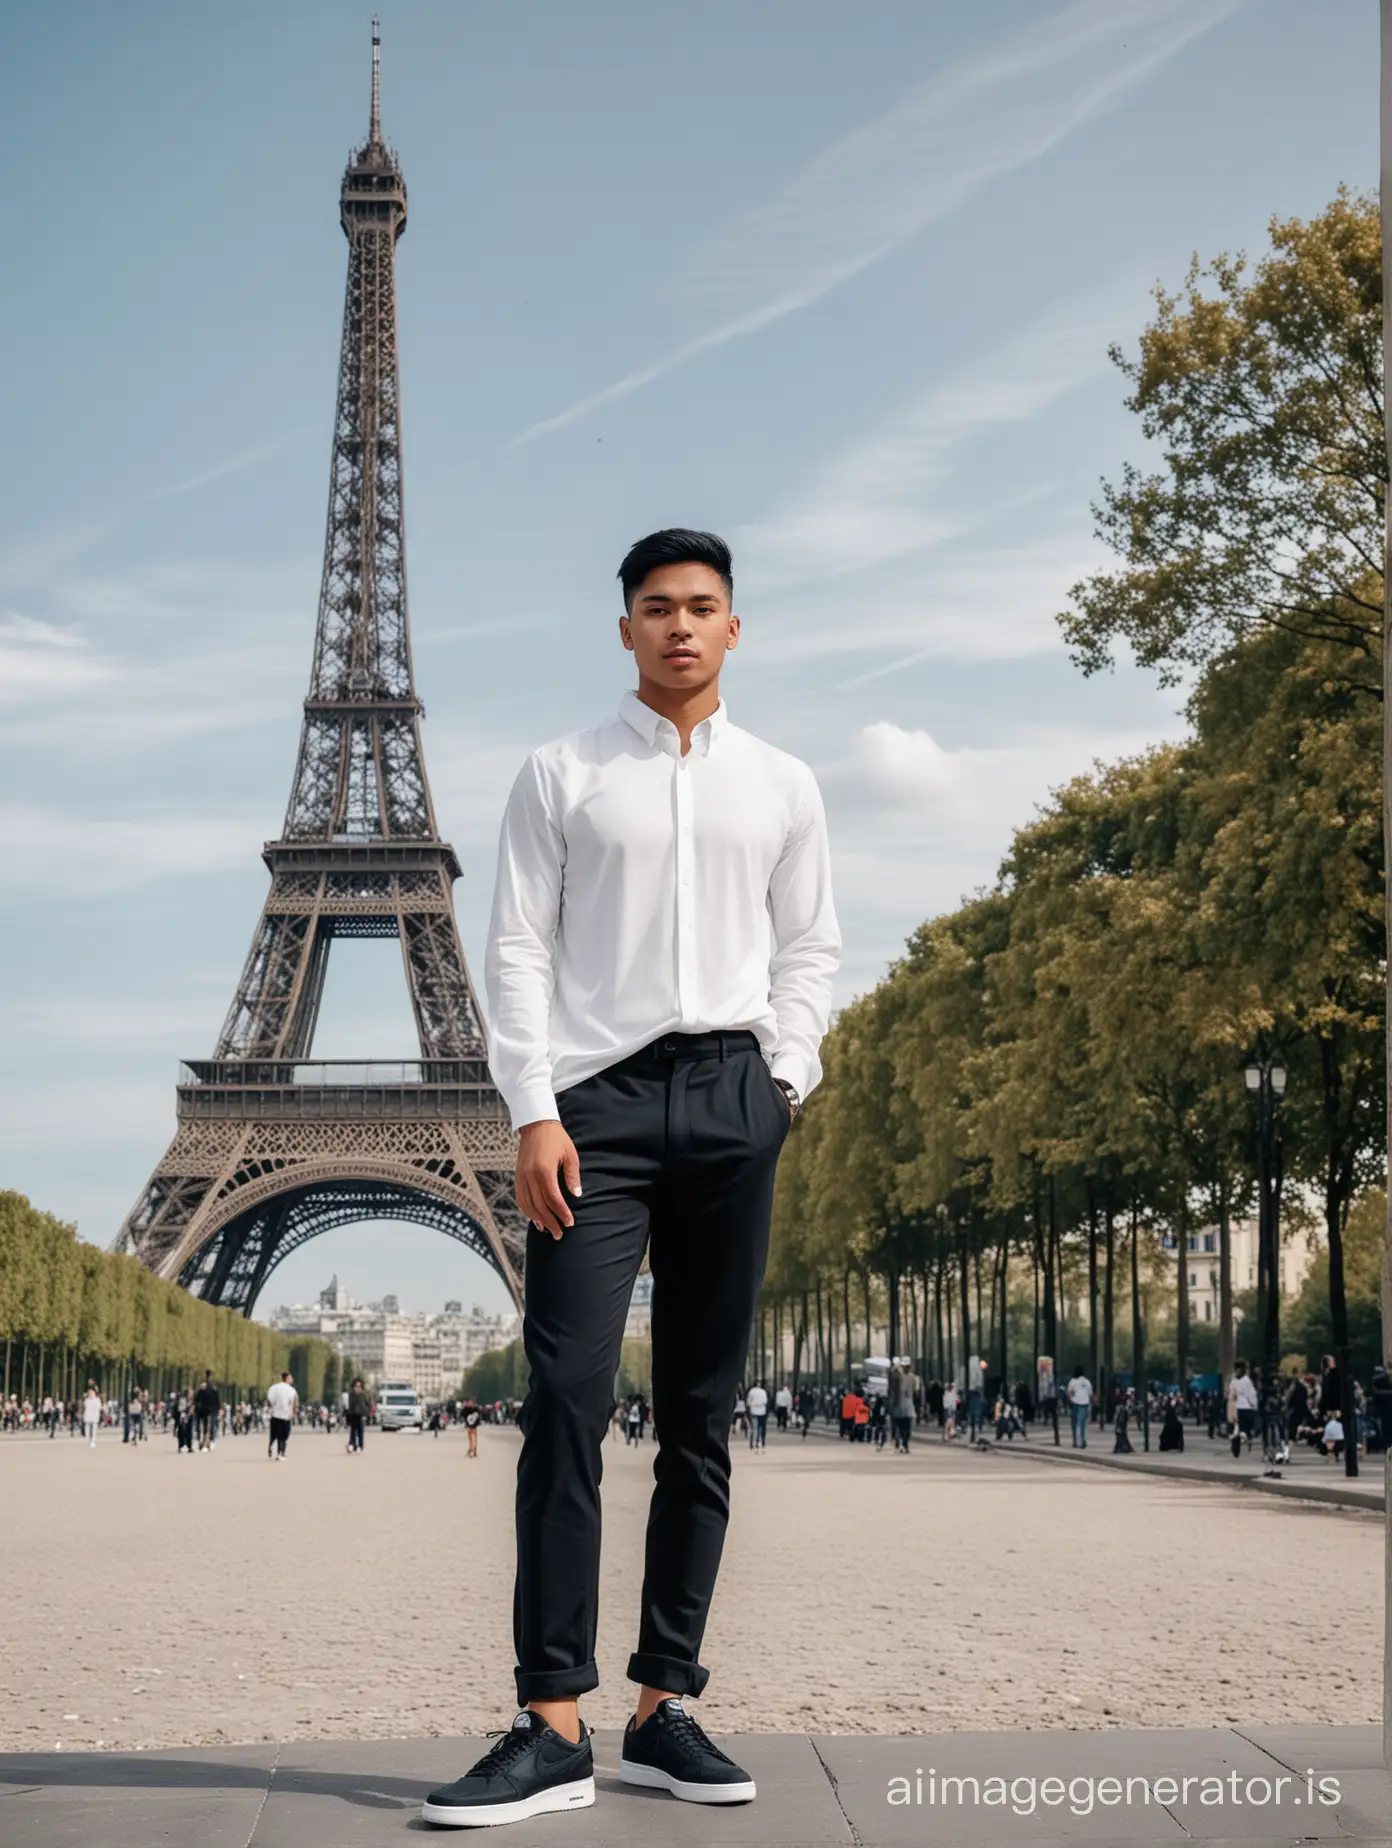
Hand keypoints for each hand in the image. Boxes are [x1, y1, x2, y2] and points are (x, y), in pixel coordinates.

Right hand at [516, 1120, 581, 1238]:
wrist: (536, 1124)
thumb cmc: (556, 1138)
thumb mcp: (570, 1154)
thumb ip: (572, 1176)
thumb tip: (576, 1195)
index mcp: (544, 1171)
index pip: (553, 1199)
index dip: (562, 1213)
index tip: (570, 1222)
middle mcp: (530, 1176)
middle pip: (540, 1206)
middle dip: (551, 1222)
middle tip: (559, 1233)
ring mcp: (522, 1177)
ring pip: (528, 1205)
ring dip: (538, 1219)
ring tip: (548, 1230)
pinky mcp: (518, 1176)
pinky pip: (520, 1198)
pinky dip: (527, 1210)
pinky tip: (535, 1218)